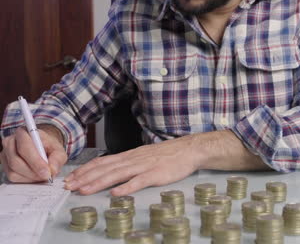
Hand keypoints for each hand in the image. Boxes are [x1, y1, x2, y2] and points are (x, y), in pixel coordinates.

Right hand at [0, 126, 66, 182]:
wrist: (42, 147)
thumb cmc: (49, 147)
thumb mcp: (58, 150)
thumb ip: (57, 159)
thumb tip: (52, 170)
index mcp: (23, 133)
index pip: (25, 148)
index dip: (36, 162)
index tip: (46, 172)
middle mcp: (10, 142)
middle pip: (16, 161)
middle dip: (33, 172)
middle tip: (46, 176)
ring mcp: (5, 155)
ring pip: (13, 171)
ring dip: (30, 177)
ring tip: (42, 175)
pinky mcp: (5, 166)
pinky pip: (12, 177)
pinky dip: (26, 179)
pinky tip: (35, 176)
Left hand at [64, 134, 201, 195]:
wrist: (187, 149)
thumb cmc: (166, 154)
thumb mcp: (142, 156)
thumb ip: (127, 163)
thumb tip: (111, 171)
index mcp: (128, 156)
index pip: (102, 162)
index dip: (85, 170)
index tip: (71, 178)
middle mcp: (132, 160)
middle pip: (105, 168)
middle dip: (85, 178)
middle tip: (69, 186)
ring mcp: (144, 166)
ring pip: (117, 174)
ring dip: (99, 182)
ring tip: (84, 190)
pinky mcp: (156, 174)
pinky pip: (139, 181)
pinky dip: (126, 187)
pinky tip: (116, 193)